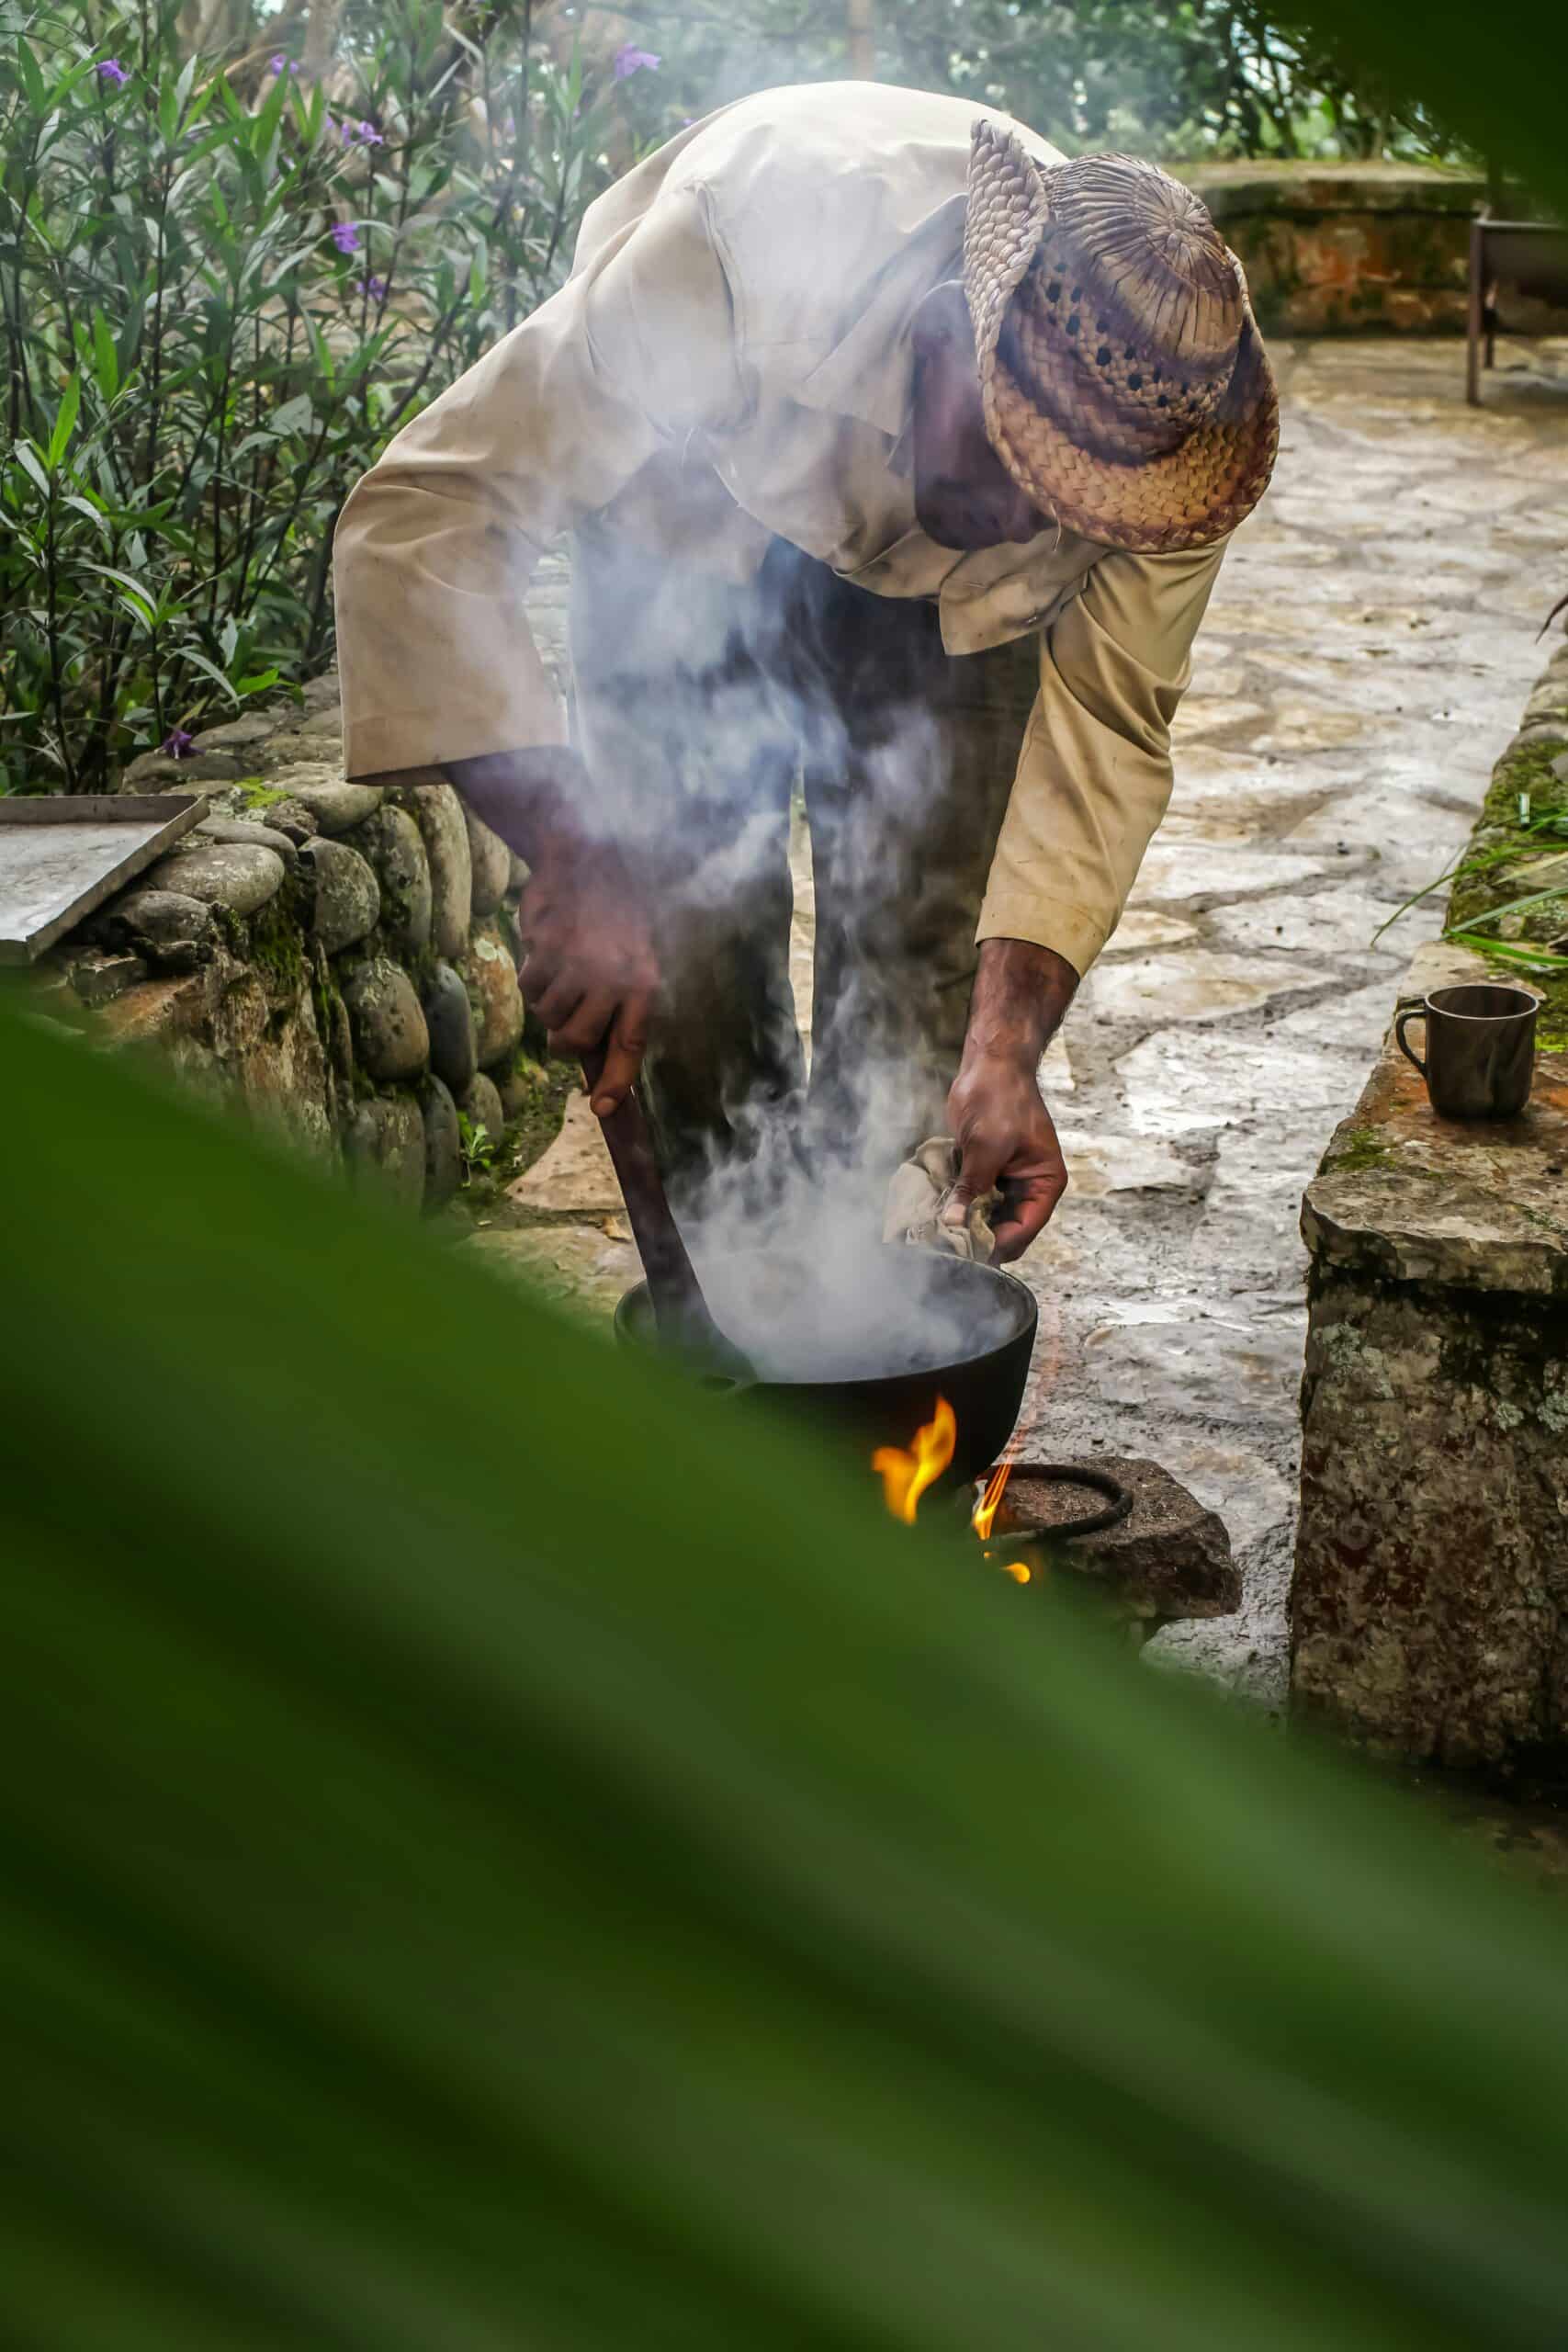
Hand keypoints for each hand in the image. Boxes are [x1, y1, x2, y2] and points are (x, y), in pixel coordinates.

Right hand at [443, 746, 657, 1118]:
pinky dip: (531, 978)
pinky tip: (546, 951)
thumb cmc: (614, 910)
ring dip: (547, 1004)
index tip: (602, 1108)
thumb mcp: (634, 954)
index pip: (631, 1046)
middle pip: (575, 1042)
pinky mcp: (546, 951)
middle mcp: (612, 979)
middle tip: (562, 1027)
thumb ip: (619, 1002)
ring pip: (546, 1016)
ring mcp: (576, 966)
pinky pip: (529, 988)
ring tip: (560, 972)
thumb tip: (595, 1053)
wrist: (585, 854)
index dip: (617, 1081)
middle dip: (563, 1042)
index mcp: (643, 983)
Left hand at [944, 936, 1077, 1260]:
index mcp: (1045, 1183)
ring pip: (987, 1218)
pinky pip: (973, 1199)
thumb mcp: (987, 1147)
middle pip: (1006, 1229)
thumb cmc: (1000, 1099)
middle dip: (979, 1237)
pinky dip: (957, 1206)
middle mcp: (1030, 1187)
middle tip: (946, 1248)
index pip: (1024, 1229)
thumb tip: (954, 1223)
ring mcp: (1007, 1181)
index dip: (996, 1244)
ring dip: (965, 1223)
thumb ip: (973, 1187)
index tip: (966, 1253)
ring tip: (938, 1235)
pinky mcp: (985, 1172)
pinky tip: (936, 1214)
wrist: (990, 1064)